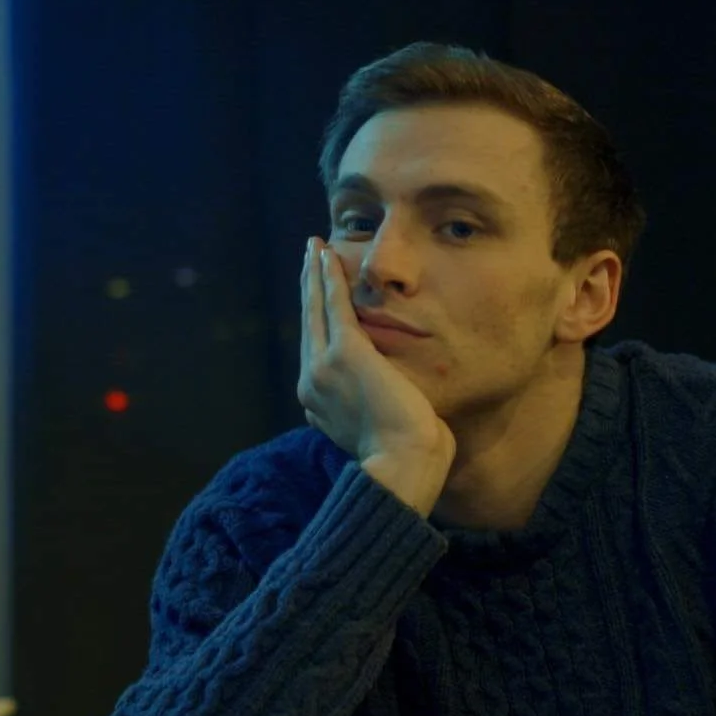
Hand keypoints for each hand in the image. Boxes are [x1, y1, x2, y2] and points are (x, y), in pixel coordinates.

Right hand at [298, 237, 454, 514]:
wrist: (403, 466)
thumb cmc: (407, 459)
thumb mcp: (383, 431)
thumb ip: (376, 409)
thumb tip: (387, 400)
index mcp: (320, 404)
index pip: (317, 351)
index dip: (316, 321)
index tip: (317, 301)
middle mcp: (312, 383)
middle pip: (309, 324)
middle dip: (308, 288)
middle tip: (309, 258)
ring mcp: (323, 367)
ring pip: (315, 309)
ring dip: (315, 275)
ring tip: (314, 248)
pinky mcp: (344, 353)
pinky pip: (332, 305)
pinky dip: (327, 277)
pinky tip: (327, 255)